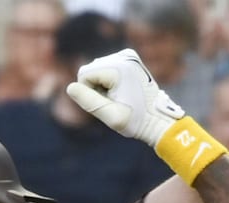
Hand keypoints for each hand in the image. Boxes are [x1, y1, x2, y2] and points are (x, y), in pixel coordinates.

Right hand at [66, 48, 185, 146]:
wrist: (157, 118)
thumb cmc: (136, 120)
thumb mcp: (110, 115)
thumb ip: (89, 101)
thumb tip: (71, 87)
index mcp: (120, 68)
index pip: (84, 75)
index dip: (90, 93)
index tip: (109, 103)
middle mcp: (124, 56)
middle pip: (89, 70)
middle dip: (96, 87)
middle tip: (116, 101)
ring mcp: (128, 55)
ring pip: (96, 68)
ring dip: (102, 84)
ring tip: (121, 96)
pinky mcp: (129, 57)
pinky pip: (105, 67)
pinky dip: (109, 79)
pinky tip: (123, 89)